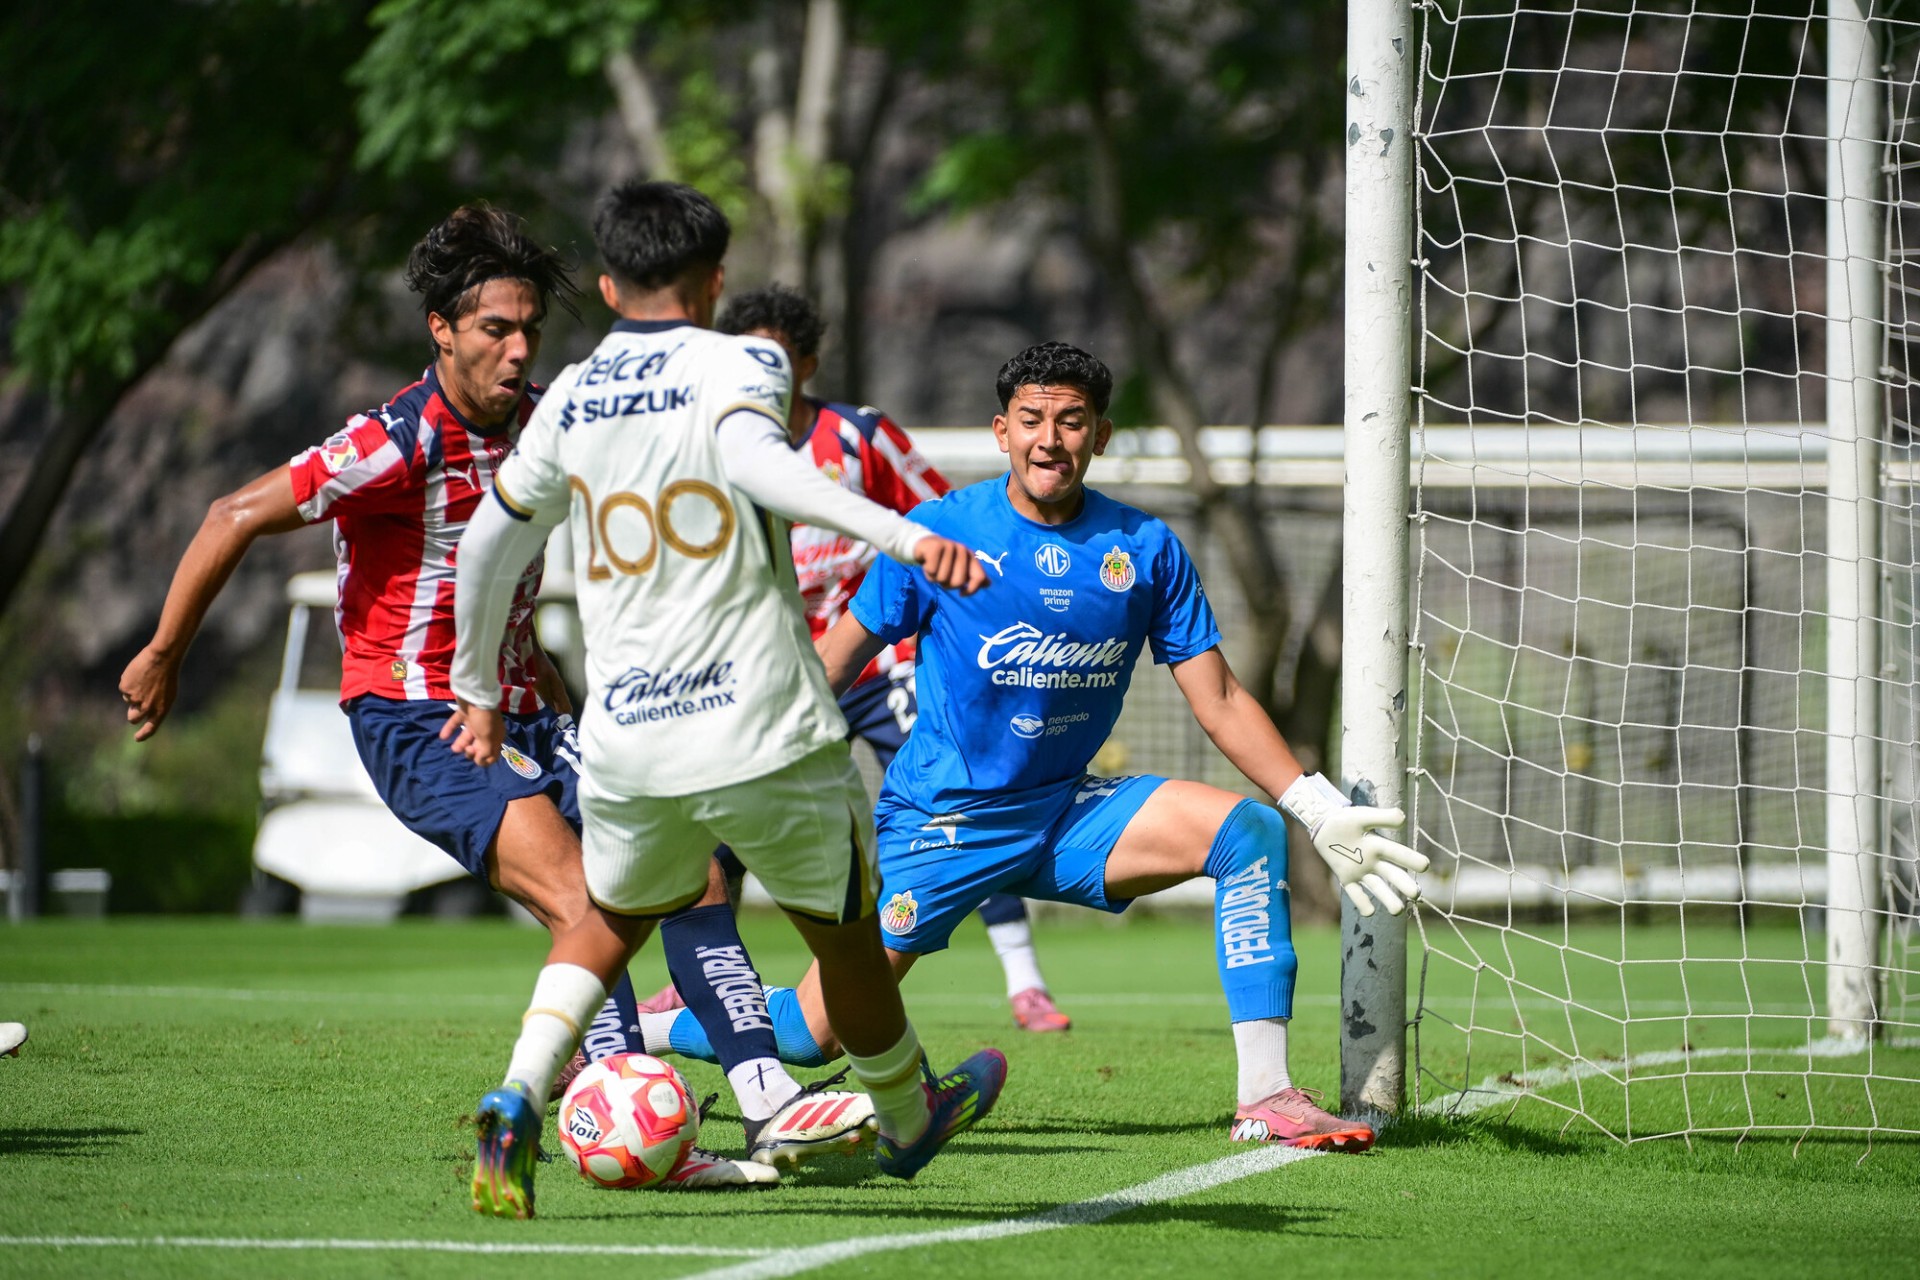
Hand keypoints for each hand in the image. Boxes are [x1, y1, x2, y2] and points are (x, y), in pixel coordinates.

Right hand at [119, 647, 179, 742]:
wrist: (162, 659)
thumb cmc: (167, 675)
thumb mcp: (168, 694)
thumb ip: (155, 706)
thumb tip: (142, 713)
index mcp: (161, 710)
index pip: (151, 728)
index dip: (143, 735)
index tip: (137, 738)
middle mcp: (146, 708)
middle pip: (133, 718)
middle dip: (132, 714)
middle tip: (136, 705)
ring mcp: (134, 699)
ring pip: (128, 700)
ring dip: (133, 693)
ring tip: (144, 680)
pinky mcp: (125, 689)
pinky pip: (124, 689)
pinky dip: (129, 683)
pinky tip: (138, 675)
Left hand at [441, 698, 505, 765]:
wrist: (476, 695)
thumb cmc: (484, 719)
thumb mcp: (488, 738)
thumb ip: (485, 752)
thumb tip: (480, 762)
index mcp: (495, 737)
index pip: (492, 753)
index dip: (484, 759)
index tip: (476, 759)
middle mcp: (486, 731)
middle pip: (478, 746)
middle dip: (472, 751)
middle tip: (467, 749)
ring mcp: (475, 722)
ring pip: (466, 736)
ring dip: (460, 744)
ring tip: (453, 748)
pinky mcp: (464, 714)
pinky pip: (456, 724)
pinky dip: (449, 730)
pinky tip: (443, 737)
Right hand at [914, 536, 989, 594]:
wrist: (924, 545)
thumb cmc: (943, 560)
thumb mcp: (959, 568)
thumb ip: (974, 576)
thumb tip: (988, 584)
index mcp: (971, 556)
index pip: (979, 577)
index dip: (971, 590)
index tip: (961, 593)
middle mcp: (962, 550)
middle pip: (958, 582)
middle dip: (947, 584)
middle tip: (942, 575)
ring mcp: (950, 546)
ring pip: (942, 578)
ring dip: (935, 577)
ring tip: (934, 568)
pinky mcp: (936, 546)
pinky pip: (932, 571)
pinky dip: (927, 572)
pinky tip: (927, 564)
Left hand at [1279, 773, 1429, 916]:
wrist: (1324, 825)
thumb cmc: (1346, 819)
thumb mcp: (1362, 816)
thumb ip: (1381, 817)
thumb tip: (1402, 818)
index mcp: (1378, 845)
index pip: (1397, 853)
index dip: (1410, 859)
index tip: (1425, 866)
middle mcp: (1373, 861)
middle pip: (1391, 874)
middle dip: (1404, 884)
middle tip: (1416, 894)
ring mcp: (1360, 871)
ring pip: (1376, 887)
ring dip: (1387, 898)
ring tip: (1398, 910)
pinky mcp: (1345, 877)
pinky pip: (1354, 892)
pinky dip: (1361, 901)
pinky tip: (1369, 912)